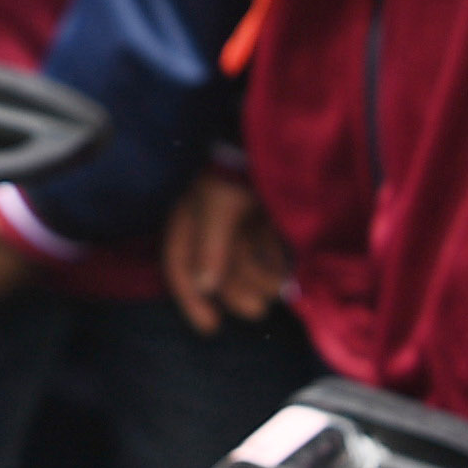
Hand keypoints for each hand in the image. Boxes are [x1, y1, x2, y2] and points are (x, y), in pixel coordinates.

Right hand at [160, 170, 290, 334]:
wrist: (267, 140)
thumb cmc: (233, 169)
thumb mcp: (217, 204)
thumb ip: (210, 245)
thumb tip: (204, 286)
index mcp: (187, 222)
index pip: (180, 268)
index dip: (191, 301)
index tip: (211, 326)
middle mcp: (209, 228)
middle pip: (218, 275)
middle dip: (238, 291)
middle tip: (260, 307)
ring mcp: (238, 226)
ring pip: (245, 266)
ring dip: (260, 279)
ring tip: (279, 287)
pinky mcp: (263, 222)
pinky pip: (267, 252)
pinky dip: (276, 263)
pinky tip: (287, 271)